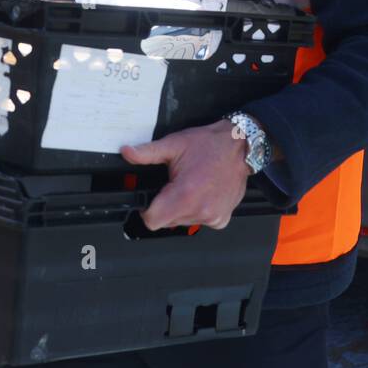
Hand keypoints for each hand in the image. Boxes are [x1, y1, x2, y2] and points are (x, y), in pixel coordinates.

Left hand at [120, 120, 250, 231]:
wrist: (240, 146)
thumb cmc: (210, 145)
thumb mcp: (174, 144)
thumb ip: (147, 152)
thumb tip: (127, 152)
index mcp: (185, 193)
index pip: (152, 221)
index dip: (146, 210)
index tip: (151, 199)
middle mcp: (200, 209)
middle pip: (167, 222)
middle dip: (165, 206)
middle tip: (174, 185)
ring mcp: (212, 216)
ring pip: (183, 223)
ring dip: (182, 208)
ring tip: (191, 186)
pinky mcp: (221, 219)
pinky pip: (201, 221)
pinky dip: (198, 211)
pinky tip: (203, 193)